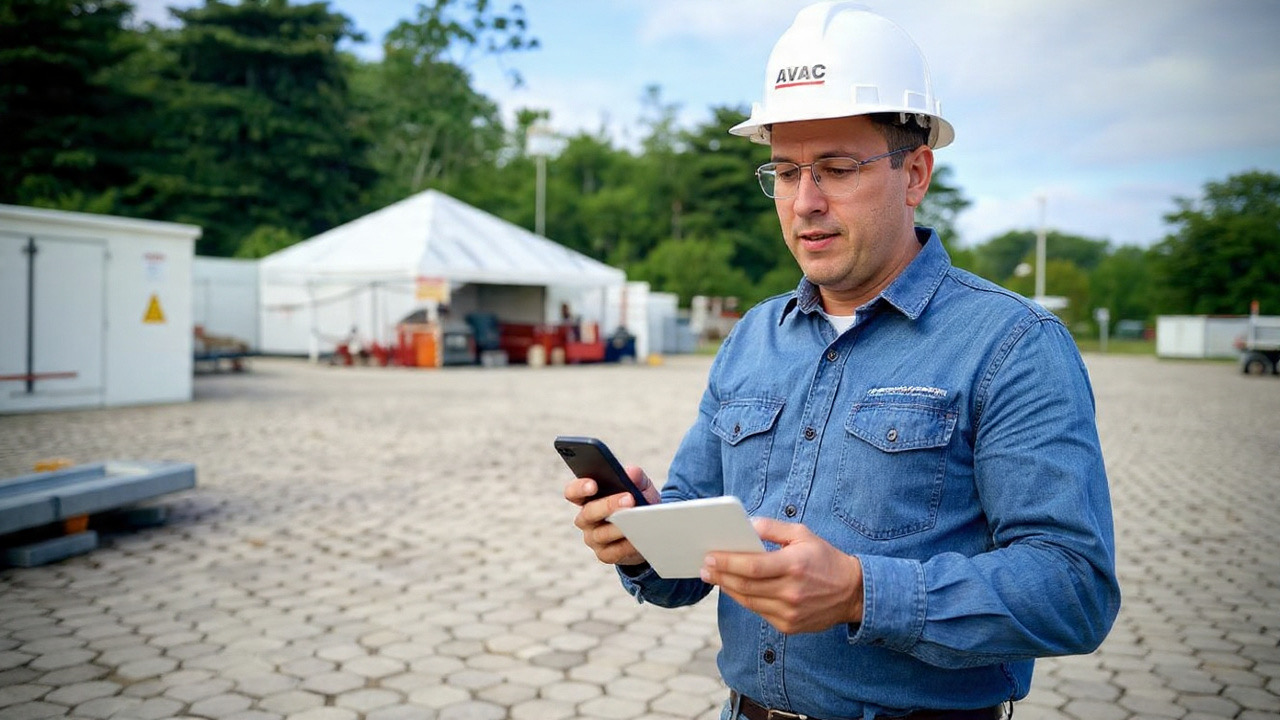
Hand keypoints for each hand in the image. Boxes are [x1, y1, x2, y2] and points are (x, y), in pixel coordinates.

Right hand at [565, 466, 659, 566]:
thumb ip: (636, 477)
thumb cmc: (638, 503)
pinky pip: (613, 552)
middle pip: (589, 513)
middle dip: (609, 505)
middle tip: (629, 499)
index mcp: (587, 498)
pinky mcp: (605, 554)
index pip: (573, 492)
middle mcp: (586, 519)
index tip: (593, 484)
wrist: (649, 530)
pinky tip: (638, 538)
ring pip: (601, 534)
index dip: (579, 488)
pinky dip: (626, 546)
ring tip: (636, 520)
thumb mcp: (640, 486)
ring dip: (618, 527)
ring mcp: (593, 538)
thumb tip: (631, 473)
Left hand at [701, 518, 863, 634]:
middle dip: (720, 576)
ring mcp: (790, 612)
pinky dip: (745, 600)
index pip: (752, 566)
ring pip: (748, 601)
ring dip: (728, 589)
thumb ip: (773, 528)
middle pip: (745, 585)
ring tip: (714, 577)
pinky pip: (759, 612)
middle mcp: (791, 591)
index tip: (709, 557)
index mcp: (794, 565)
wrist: (852, 592)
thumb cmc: (825, 559)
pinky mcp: (789, 625)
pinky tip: (735, 589)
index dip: (727, 562)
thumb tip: (747, 525)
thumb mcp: (803, 534)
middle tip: (704, 568)